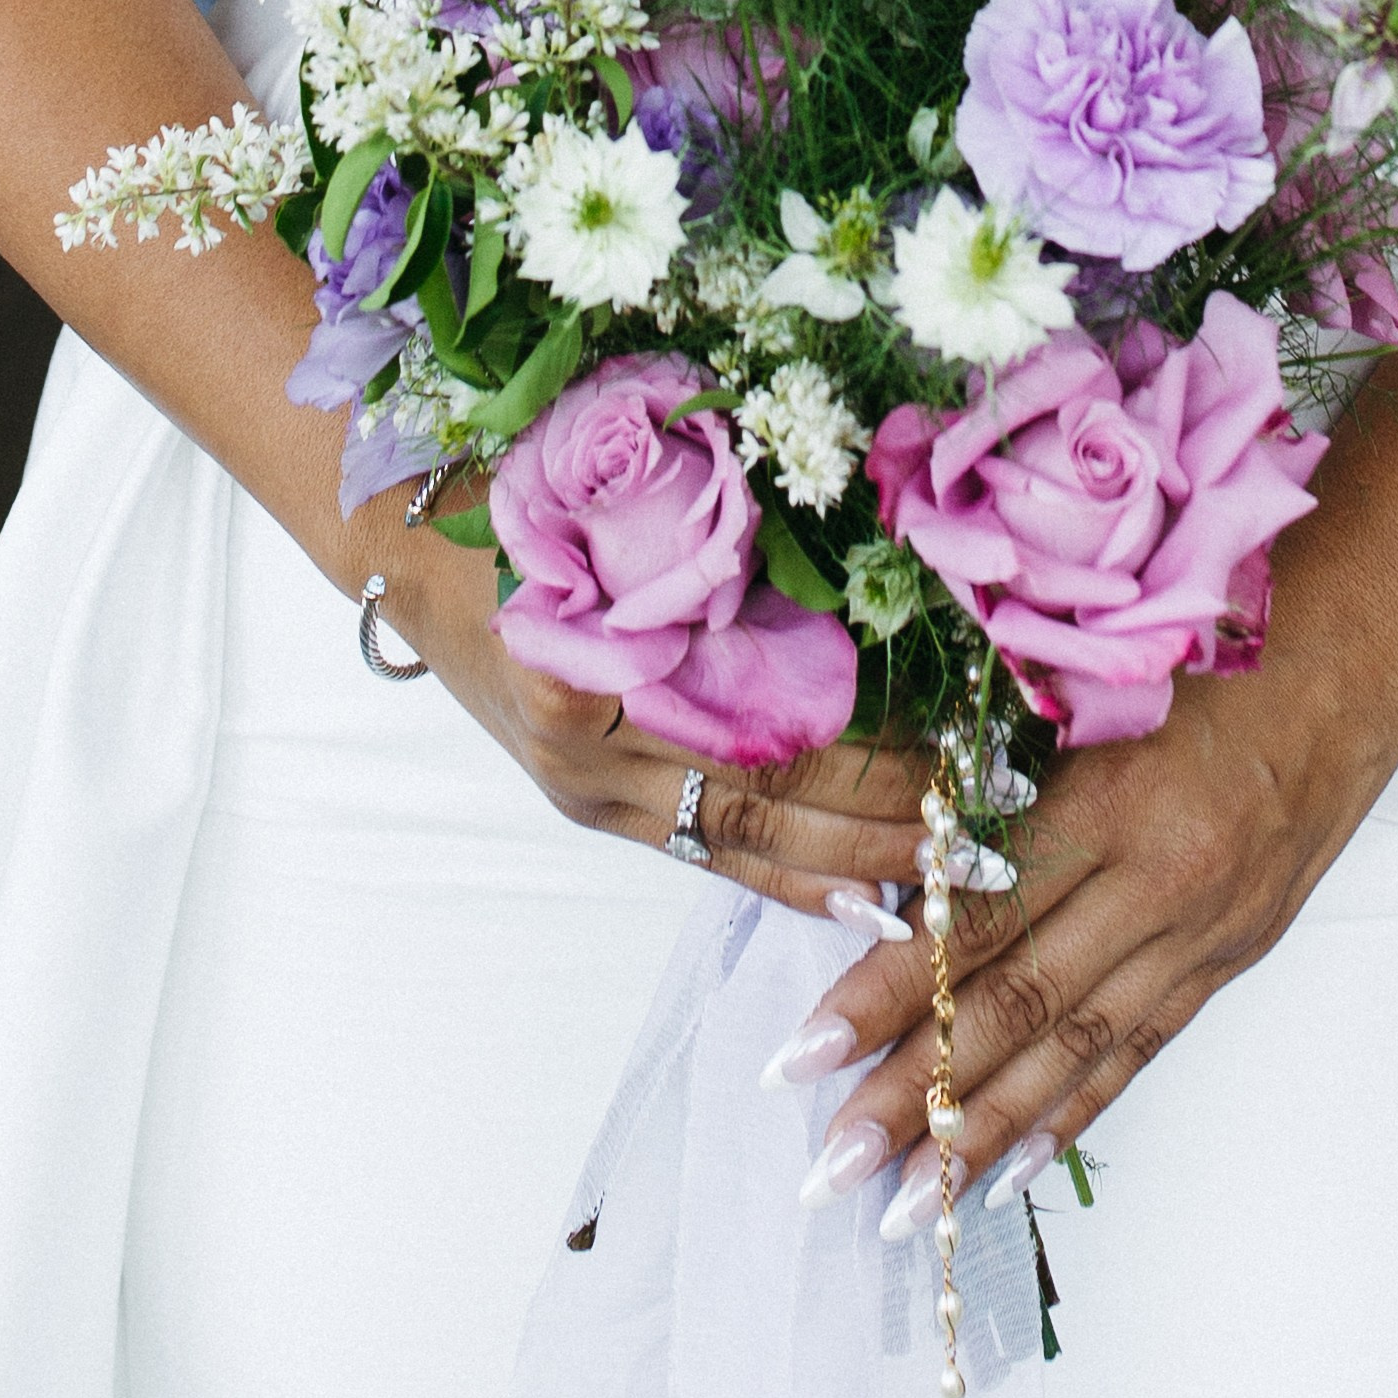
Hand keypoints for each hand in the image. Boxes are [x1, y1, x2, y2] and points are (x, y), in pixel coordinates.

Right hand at [378, 517, 931, 920]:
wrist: (404, 540)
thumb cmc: (532, 494)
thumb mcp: (638, 511)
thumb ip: (743, 566)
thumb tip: (892, 612)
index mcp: (598, 661)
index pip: (769, 726)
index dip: (877, 750)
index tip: (971, 751)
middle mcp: (587, 744)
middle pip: (768, 799)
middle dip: (890, 822)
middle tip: (992, 829)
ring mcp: (583, 786)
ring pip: (744, 843)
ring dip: (857, 863)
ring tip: (955, 876)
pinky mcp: (588, 805)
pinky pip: (705, 851)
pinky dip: (790, 879)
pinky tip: (867, 904)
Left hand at [794, 651, 1397, 1218]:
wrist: (1369, 631)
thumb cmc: (1222, 625)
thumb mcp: (1097, 679)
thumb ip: (1002, 770)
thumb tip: (893, 861)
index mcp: (1112, 802)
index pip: (974, 929)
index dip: (881, 999)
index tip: (800, 1059)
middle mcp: (1163, 882)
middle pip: (1016, 1012)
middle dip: (914, 1101)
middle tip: (831, 1171)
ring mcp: (1207, 925)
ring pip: (1078, 1050)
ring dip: (985, 1133)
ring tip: (908, 1205)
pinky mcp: (1239, 945)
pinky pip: (1147, 1044)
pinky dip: (1078, 1110)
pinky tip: (1017, 1166)